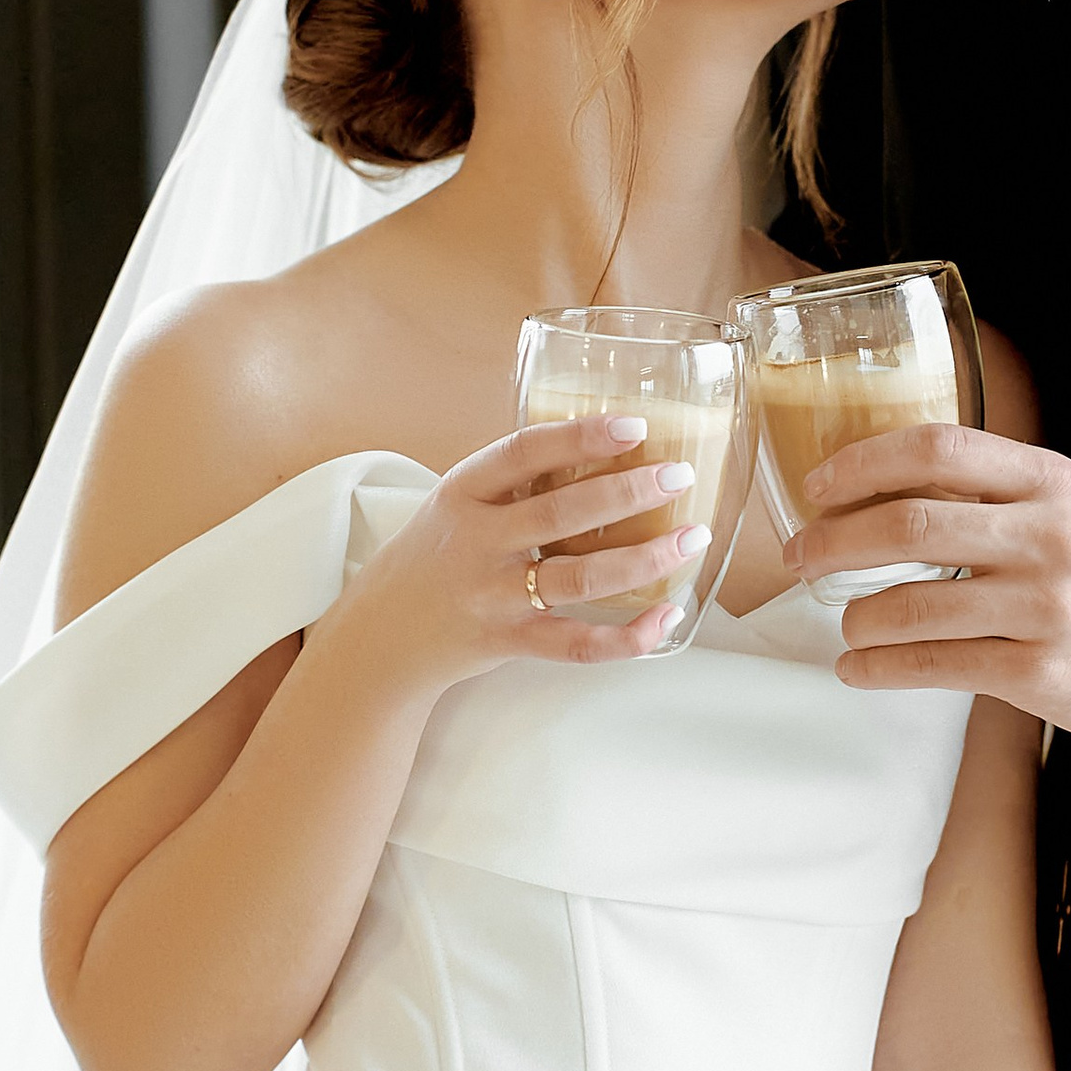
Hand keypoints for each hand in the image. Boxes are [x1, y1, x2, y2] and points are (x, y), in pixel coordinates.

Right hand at [348, 414, 711, 688]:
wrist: (380, 635)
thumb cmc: (435, 555)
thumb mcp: (457, 503)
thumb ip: (516, 481)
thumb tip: (604, 443)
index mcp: (462, 493)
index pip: (523, 452)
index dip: (580, 437)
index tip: (633, 425)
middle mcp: (475, 542)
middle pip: (560, 513)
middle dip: (627, 492)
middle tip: (677, 475)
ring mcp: (492, 596)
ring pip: (578, 578)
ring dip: (643, 558)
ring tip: (690, 538)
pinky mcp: (509, 642)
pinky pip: (577, 644)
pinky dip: (627, 636)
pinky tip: (665, 617)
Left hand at [783, 426, 1070, 737]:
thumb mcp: (1067, 502)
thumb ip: (991, 489)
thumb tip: (881, 490)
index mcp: (1046, 481)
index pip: (937, 448)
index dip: (863, 463)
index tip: (818, 484)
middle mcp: (1044, 537)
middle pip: (909, 524)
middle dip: (835, 541)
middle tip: (802, 556)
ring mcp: (1041, 608)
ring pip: (911, 605)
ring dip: (857, 616)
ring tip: (845, 622)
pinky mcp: (1038, 673)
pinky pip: (935, 666)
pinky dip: (880, 668)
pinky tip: (858, 667)